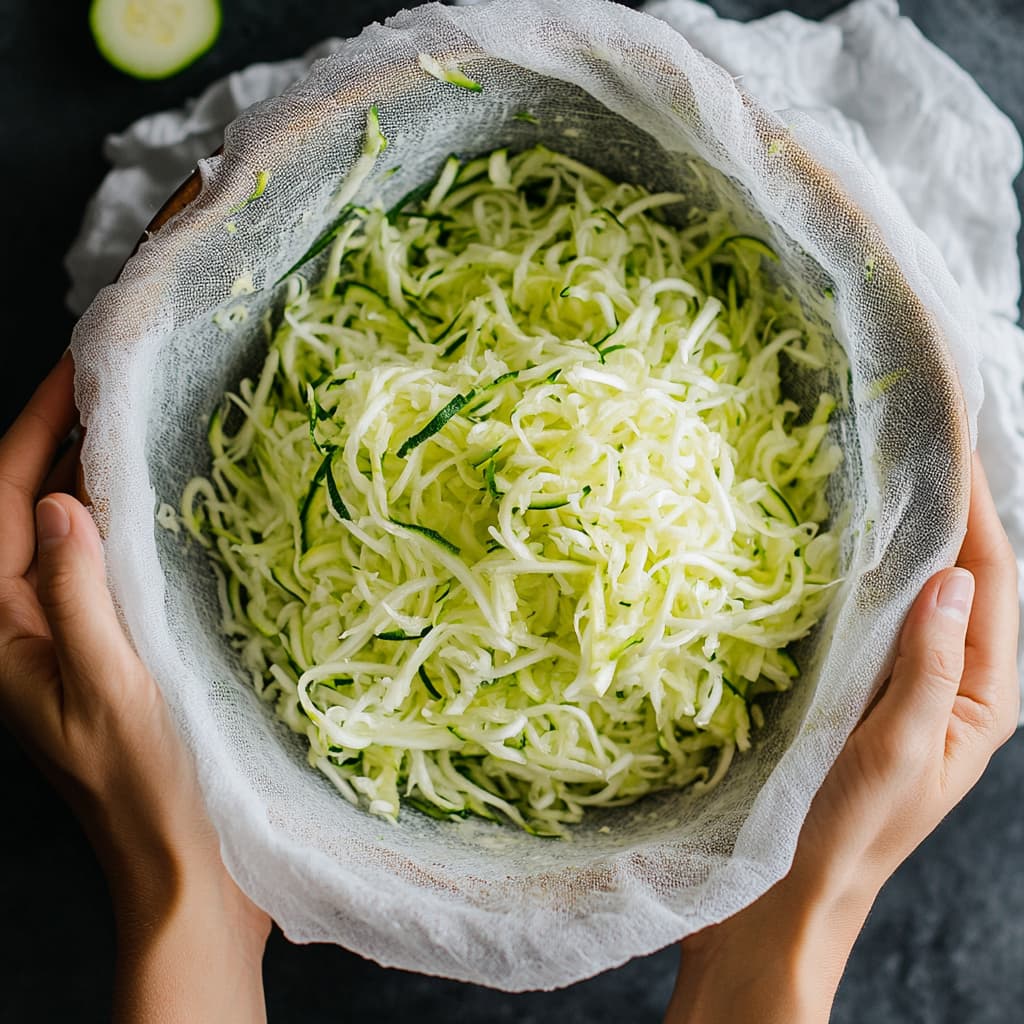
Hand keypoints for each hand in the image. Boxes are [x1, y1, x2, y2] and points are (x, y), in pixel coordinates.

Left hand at [0, 354, 270, 1023]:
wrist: (180, 859)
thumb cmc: (144, 785)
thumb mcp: (109, 687)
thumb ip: (77, 594)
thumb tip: (64, 502)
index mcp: (5, 631)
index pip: (4, 504)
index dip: (34, 429)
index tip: (76, 371)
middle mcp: (25, 623)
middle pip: (25, 506)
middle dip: (57, 436)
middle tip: (111, 379)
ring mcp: (65, 632)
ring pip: (65, 530)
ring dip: (89, 471)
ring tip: (132, 418)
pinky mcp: (106, 643)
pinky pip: (103, 560)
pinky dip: (121, 517)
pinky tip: (156, 495)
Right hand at [666, 454, 1018, 1022]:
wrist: (783, 899)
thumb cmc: (843, 836)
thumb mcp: (895, 754)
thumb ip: (928, 669)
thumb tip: (955, 578)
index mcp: (981, 698)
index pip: (993, 579)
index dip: (977, 503)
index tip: (952, 432)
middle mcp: (951, 682)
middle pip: (963, 574)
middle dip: (950, 501)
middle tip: (918, 428)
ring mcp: (902, 683)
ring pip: (915, 588)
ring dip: (907, 529)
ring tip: (883, 463)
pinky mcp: (857, 690)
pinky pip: (873, 614)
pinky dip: (864, 569)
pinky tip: (837, 538)